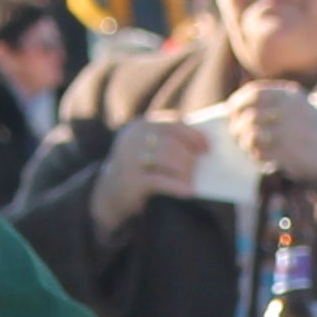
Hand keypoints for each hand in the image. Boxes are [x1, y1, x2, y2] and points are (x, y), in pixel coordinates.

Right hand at [87, 117, 208, 236]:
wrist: (109, 192)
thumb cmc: (139, 168)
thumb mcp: (148, 148)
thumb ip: (168, 141)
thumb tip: (203, 146)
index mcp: (140, 125)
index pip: (172, 123)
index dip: (193, 135)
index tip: (207, 147)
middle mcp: (132, 138)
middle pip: (170, 141)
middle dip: (189, 154)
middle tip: (201, 164)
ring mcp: (129, 158)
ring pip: (166, 157)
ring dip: (185, 169)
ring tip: (194, 179)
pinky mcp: (131, 180)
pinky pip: (160, 181)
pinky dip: (178, 186)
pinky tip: (189, 192)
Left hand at [236, 81, 316, 183]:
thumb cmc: (314, 129)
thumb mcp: (299, 106)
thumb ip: (274, 103)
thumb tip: (239, 108)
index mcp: (289, 96)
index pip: (253, 93)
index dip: (238, 102)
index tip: (232, 111)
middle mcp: (287, 111)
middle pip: (248, 115)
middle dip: (237, 126)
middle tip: (237, 133)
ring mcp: (286, 132)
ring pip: (250, 134)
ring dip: (245, 142)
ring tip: (249, 147)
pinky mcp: (286, 152)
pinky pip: (259, 152)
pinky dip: (256, 155)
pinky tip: (262, 157)